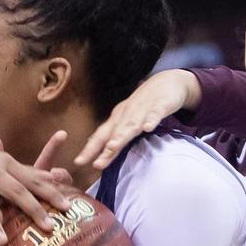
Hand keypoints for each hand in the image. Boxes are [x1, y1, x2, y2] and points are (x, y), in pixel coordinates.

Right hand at [0, 134, 70, 244]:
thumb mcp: (1, 161)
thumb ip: (26, 171)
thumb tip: (56, 176)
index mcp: (6, 163)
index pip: (33, 179)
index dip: (51, 193)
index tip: (68, 208)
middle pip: (15, 191)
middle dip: (33, 209)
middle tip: (48, 227)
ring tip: (2, 241)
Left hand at [75, 70, 200, 168]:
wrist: (167, 81)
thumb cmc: (144, 105)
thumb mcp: (128, 120)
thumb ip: (116, 135)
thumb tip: (99, 151)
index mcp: (117, 119)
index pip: (100, 136)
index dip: (90, 149)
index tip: (78, 162)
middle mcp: (126, 114)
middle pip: (114, 133)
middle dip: (105, 148)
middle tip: (96, 164)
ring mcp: (142, 109)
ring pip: (131, 124)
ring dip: (122, 135)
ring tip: (113, 146)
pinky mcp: (160, 105)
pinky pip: (155, 114)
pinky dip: (151, 120)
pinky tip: (147, 128)